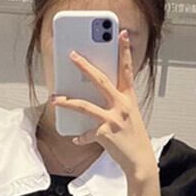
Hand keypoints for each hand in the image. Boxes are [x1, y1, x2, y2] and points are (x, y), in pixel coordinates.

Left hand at [50, 29, 157, 179]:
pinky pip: (87, 133)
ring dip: (67, 101)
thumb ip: (116, 104)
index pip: (126, 70)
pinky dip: (80, 136)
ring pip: (85, 106)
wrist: (140, 161)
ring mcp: (113, 119)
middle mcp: (122, 106)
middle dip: (85, 66)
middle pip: (100, 81)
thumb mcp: (129, 116)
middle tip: (72, 55)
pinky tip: (76, 138)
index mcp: (128, 99)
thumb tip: (96, 96)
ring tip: (54, 98)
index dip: (125, 51)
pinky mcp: (105, 134)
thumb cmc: (134, 139)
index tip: (122, 35)